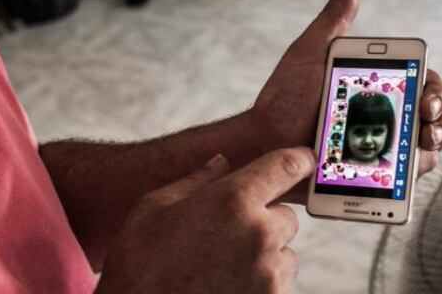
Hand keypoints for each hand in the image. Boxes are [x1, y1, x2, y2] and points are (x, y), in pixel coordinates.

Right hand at [97, 148, 313, 293]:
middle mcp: (258, 235)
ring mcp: (267, 275)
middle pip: (287, 218)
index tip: (304, 160)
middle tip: (226, 236)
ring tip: (222, 268)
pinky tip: (225, 286)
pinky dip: (260, 286)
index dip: (298, 160)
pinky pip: (277, 287)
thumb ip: (196, 182)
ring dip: (265, 258)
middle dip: (264, 222)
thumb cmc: (138, 266)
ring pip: (285, 257)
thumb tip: (220, 163)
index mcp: (232, 200)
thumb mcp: (153, 209)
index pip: (286, 166)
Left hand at [247, 0, 441, 201]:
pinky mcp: (370, 178)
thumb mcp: (310, 53)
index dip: (437, 91)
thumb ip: (334, 19)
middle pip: (436, 120)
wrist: (263, 143)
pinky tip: (400, 174)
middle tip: (426, 125)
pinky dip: (407, 180)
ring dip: (432, 150)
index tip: (426, 97)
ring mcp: (381, 149)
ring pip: (425, 152)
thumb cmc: (285, 97)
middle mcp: (386, 117)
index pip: (425, 85)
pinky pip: (400, 183)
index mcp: (380, 87)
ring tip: (419, 149)